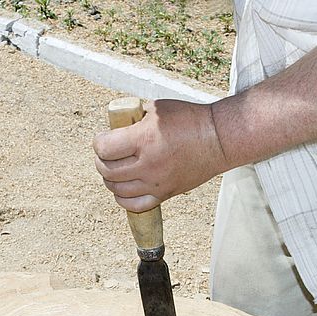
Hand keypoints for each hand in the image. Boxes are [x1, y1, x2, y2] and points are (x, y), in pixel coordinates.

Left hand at [93, 99, 229, 212]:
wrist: (218, 139)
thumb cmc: (189, 120)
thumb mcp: (156, 108)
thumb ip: (133, 118)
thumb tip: (115, 127)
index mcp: (145, 139)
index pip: (105, 148)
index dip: (98, 142)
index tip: (103, 138)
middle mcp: (149, 165)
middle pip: (107, 171)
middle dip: (101, 160)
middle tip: (107, 153)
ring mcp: (156, 183)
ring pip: (117, 190)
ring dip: (110, 179)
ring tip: (115, 169)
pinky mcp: (165, 194)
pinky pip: (135, 206)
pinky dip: (123, 199)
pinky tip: (124, 189)